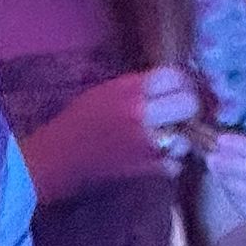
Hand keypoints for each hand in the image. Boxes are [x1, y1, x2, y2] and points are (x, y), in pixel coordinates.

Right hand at [26, 66, 200, 199]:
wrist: (56, 157)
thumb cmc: (79, 120)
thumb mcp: (106, 91)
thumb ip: (140, 86)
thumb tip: (175, 83)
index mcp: (129, 90)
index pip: (175, 76)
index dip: (180, 82)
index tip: (179, 89)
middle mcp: (141, 113)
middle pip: (189, 103)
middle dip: (187, 107)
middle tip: (179, 113)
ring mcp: (146, 143)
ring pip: (186, 138)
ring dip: (180, 138)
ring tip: (166, 138)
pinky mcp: (146, 168)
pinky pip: (176, 164)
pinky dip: (170, 162)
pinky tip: (156, 157)